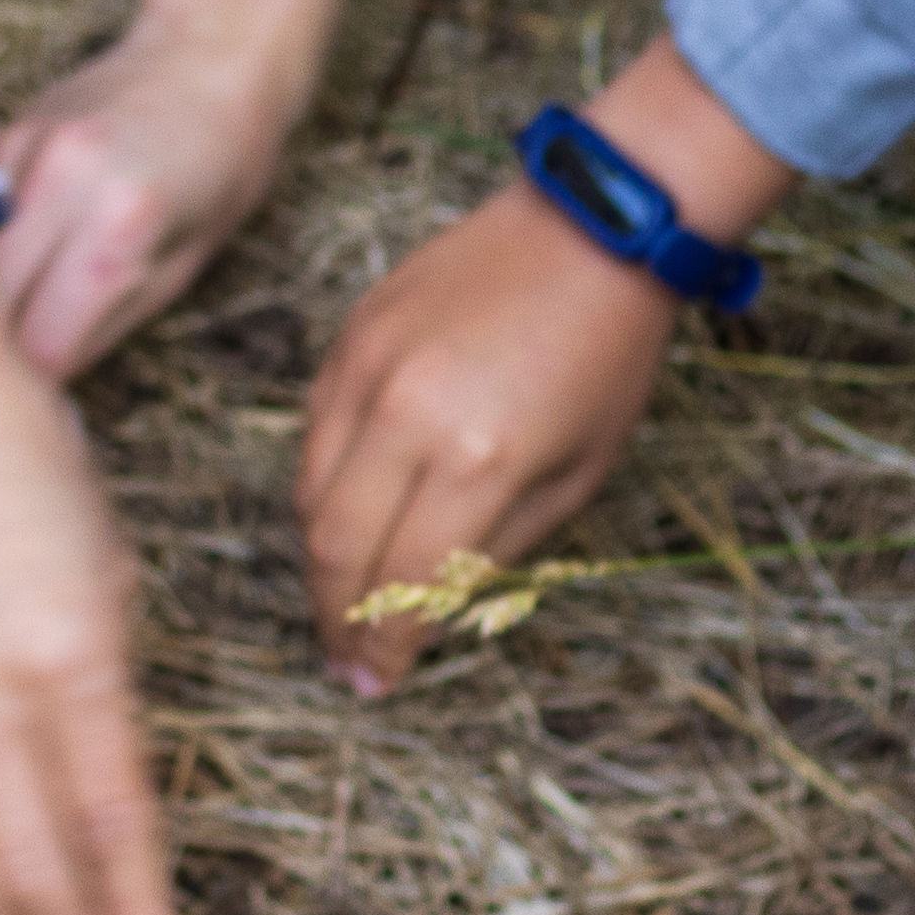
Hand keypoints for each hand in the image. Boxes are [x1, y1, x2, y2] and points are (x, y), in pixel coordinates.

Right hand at [0, 0, 451, 376]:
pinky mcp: (3, 131)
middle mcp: (62, 182)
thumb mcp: (189, 263)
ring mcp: (24, 149)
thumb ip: (108, 323)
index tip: (29, 412)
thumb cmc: (225, 162)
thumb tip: (45, 385)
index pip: (38, 345)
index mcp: (121, 226)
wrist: (216, 49)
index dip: (31, 389)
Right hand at [295, 40, 784, 695]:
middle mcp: (409, 416)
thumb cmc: (604, 358)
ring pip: (310, 495)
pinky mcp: (349, 337)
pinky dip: (321, 489)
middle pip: (338, 549)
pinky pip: (314, 435)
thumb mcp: (577, 474)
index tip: (377, 681)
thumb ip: (496, 546)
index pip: (405, 583)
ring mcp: (368, 370)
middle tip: (344, 659)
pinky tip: (343, 521)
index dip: (385, 645)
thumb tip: (430, 610)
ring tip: (339, 602)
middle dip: (337, 618)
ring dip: (320, 562)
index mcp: (480, 460)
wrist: (591, 233)